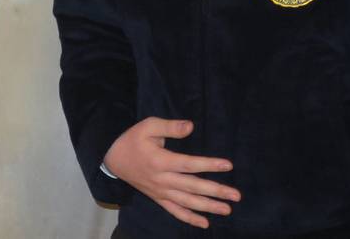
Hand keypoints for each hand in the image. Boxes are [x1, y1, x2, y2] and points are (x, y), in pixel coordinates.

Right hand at [104, 117, 240, 228]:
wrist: (113, 158)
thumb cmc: (133, 139)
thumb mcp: (148, 126)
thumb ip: (170, 127)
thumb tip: (191, 126)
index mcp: (160, 161)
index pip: (189, 164)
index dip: (209, 165)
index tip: (228, 165)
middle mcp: (162, 179)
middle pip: (193, 187)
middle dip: (216, 191)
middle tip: (236, 195)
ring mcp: (160, 191)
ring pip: (187, 202)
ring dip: (208, 207)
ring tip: (227, 209)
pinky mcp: (158, 198)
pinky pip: (175, 211)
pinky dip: (190, 219)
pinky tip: (205, 223)